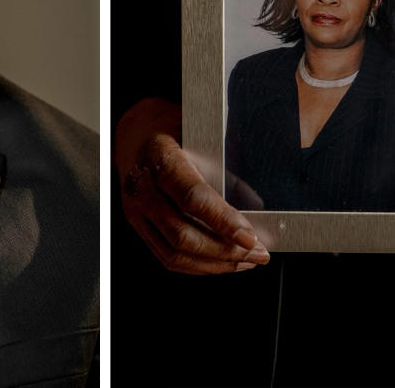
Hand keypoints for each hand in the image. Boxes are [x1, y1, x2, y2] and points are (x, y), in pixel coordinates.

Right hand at [115, 97, 270, 274]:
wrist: (136, 134)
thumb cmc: (172, 129)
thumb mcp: (200, 134)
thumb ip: (224, 167)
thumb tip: (255, 205)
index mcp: (159, 156)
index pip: (191, 196)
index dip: (222, 221)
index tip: (249, 237)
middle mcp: (142, 187)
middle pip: (182, 234)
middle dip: (226, 251)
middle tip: (258, 252)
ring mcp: (136, 210)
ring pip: (174, 252)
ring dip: (215, 263)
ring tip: (246, 261)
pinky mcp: (138, 226)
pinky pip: (166, 256)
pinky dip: (198, 266)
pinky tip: (221, 262)